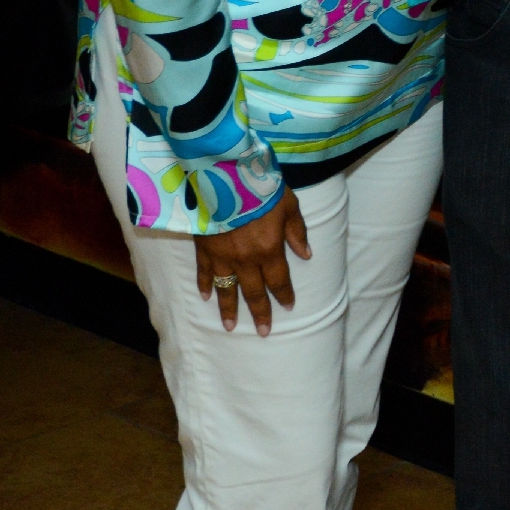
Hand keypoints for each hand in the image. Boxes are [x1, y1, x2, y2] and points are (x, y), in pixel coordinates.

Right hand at [195, 200, 310, 334]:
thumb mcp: (289, 206)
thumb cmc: (260, 189)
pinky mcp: (203, 249)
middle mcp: (246, 260)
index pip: (279, 280)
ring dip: (229, 309)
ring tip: (229, 327)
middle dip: (259, 313)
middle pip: (253, 292)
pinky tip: (205, 297)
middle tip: (263, 331)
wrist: (223, 177)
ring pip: (226, 289)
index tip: (288, 307)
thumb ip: (297, 232)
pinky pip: (203, 273)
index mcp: (269, 250)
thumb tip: (306, 254)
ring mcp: (222, 257)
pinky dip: (204, 285)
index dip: (284, 295)